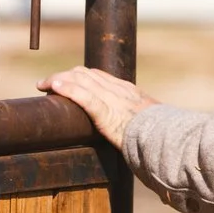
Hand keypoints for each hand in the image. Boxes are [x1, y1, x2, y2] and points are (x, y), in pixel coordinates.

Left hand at [39, 66, 154, 145]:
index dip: (80, 76)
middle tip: (48, 84)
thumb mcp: (153, 122)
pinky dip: (67, 89)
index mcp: (129, 92)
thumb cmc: (164, 136)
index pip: (99, 76)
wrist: (170, 138)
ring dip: (59, 80)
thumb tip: (141, 136)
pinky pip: (83, 96)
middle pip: (85, 73)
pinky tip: (53, 88)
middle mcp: (119, 90)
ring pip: (81, 80)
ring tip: (43, 85)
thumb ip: (141, 123)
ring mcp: (113, 100)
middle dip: (64, 76)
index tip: (68, 80)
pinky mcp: (106, 112)